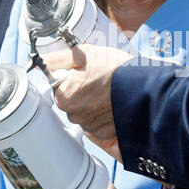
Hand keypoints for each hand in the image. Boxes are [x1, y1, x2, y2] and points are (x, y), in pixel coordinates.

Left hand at [42, 45, 133, 160]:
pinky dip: (103, 114)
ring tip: (109, 91)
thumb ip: (58, 59)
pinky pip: (97, 123)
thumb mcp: (84, 54)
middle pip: (70, 101)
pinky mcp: (104, 134)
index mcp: (64, 96)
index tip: (83, 72)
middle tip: (98, 79)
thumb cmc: (116, 69)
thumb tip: (43, 61)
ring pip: (84, 112)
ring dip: (92, 103)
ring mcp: (89, 126)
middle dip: (81, 91)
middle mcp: (74, 115)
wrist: (146, 88)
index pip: (57, 86)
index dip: (70, 77)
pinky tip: (113, 103)